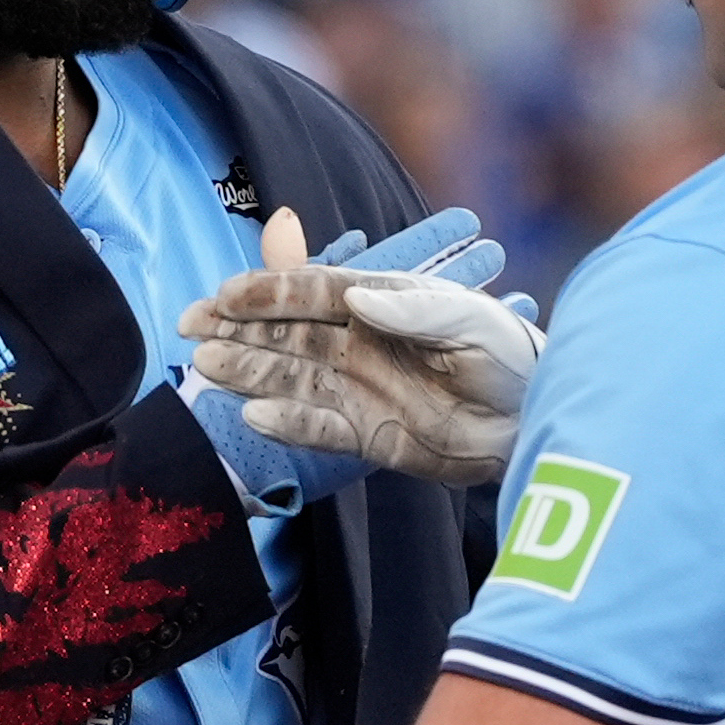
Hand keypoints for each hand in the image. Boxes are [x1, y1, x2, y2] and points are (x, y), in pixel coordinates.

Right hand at [181, 207, 510, 510]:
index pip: (312, 290)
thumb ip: (414, 309)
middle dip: (237, 329)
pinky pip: (318, 427)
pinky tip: (255, 415)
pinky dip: (288, 423)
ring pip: (292, 377)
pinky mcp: (368, 435)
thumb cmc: (509, 357)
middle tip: (190, 327)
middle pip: (286, 333)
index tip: (226, 293)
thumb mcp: (467, 323)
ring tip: (207, 368)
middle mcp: (359, 344)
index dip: (268, 290)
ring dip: (250, 371)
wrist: (534, 420)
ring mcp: (359, 389)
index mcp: (380, 304)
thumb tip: (357, 299)